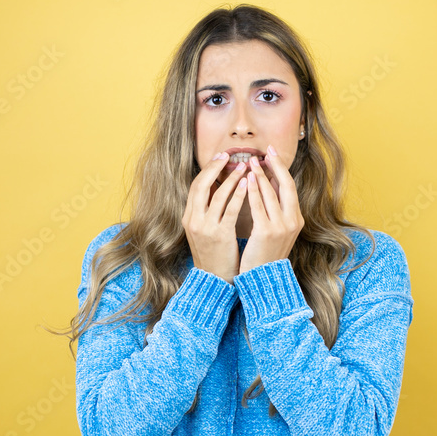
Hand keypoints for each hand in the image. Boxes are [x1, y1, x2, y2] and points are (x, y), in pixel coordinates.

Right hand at [182, 151, 249, 283]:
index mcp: (188, 218)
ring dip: (231, 178)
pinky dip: (238, 195)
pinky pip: (230, 210)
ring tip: (243, 166)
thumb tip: (218, 188)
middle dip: (215, 167)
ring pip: (217, 195)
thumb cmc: (214, 254)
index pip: (196, 186)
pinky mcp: (219, 235)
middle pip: (201, 185)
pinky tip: (248, 185)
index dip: (208, 170)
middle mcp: (193, 220)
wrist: (214, 280)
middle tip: (229, 155)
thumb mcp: (204, 231)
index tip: (220, 157)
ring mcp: (205, 228)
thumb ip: (208, 211)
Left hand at [239, 144, 303, 274]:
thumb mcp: (277, 231)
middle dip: (276, 165)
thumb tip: (268, 185)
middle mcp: (292, 221)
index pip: (290, 188)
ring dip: (261, 175)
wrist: (265, 279)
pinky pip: (259, 206)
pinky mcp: (266, 232)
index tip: (272, 154)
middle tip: (265, 151)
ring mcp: (281, 226)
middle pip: (286, 186)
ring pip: (271, 194)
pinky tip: (247, 180)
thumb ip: (275, 210)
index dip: (281, 169)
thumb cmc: (266, 254)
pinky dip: (254, 191)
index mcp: (296, 220)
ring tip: (251, 161)